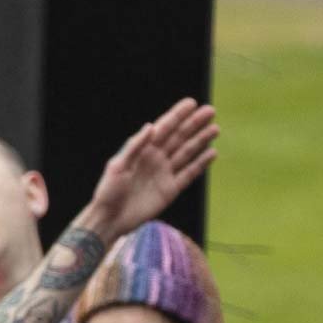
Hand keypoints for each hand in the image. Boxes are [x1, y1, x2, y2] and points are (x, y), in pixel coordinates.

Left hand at [84, 98, 217, 237]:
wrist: (110, 219)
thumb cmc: (108, 192)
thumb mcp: (117, 167)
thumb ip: (134, 147)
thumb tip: (150, 126)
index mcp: (142, 151)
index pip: (163, 128)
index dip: (177, 115)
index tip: (191, 102)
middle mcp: (155, 159)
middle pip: (179, 137)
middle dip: (194, 124)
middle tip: (210, 111)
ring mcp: (164, 173)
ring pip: (187, 152)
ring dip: (201, 140)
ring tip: (215, 128)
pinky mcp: (170, 189)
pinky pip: (189, 174)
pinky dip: (201, 164)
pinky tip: (212, 153)